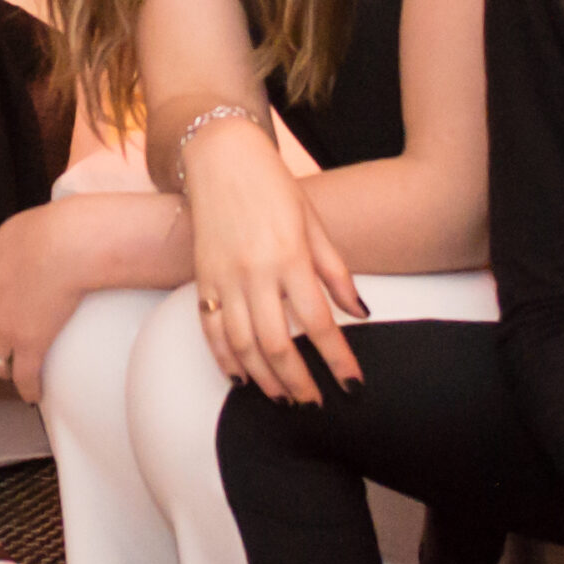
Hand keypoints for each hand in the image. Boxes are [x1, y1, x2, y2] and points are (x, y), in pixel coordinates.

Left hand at [0, 202, 112, 403]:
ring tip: (16, 371)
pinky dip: (27, 387)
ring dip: (4, 369)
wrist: (66, 245)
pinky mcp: (31, 344)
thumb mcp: (7, 234)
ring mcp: (6, 331)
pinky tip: (33, 393)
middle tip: (1, 349)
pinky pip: (24, 375)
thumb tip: (0, 251)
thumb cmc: (43, 232)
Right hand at [180, 117, 367, 402]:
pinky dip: (224, 359)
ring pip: (242, 345)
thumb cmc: (276, 190)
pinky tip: (241, 378)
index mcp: (290, 257)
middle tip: (314, 402)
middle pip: (277, 344)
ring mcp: (224, 278)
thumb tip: (360, 313)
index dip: (337, 358)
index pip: (318, 322)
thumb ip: (336, 272)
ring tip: (283, 398)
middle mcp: (255, 273)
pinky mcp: (202, 279)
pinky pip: (211, 330)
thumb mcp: (315, 224)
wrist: (221, 160)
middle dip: (298, 381)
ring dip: (263, 379)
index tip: (351, 384)